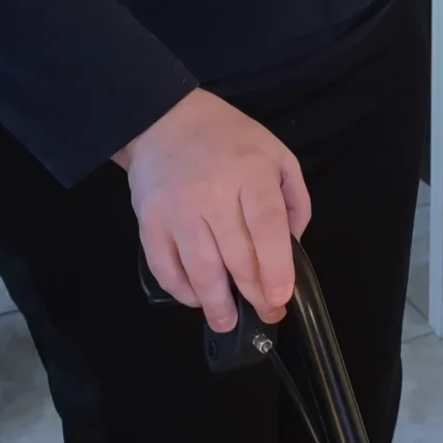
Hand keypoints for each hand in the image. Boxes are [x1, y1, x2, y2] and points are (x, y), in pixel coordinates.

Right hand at [116, 89, 310, 331]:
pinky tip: (197, 299)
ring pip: (200, 268)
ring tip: (228, 321)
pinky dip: (181, 290)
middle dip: (254, 294)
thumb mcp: (277, 156)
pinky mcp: (149, 221)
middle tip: (267, 315)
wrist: (165, 121)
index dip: (275, 267)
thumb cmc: (230, 140)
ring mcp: (177, 209)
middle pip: (236, 255)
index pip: (266, 226)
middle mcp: (213, 193)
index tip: (280, 298)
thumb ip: (294, 200)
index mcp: (251, 173)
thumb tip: (293, 247)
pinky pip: (165, 266)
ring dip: (216, 303)